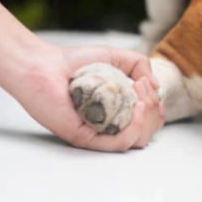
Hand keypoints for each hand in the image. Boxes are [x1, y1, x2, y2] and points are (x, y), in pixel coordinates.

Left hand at [18, 44, 164, 151]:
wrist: (45, 65)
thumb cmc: (76, 62)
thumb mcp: (117, 57)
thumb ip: (140, 65)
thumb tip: (157, 87)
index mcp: (118, 112)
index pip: (148, 123)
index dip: (156, 109)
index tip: (148, 87)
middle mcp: (110, 125)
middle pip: (147, 133)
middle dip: (153, 109)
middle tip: (141, 86)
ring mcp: (99, 134)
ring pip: (138, 140)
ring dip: (147, 116)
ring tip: (139, 94)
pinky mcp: (86, 138)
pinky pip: (119, 144)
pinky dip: (135, 127)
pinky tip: (137, 106)